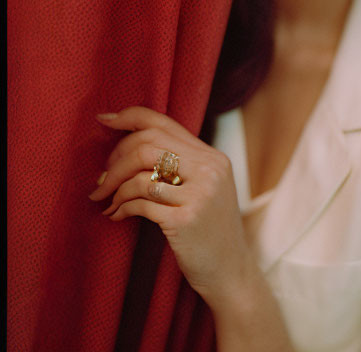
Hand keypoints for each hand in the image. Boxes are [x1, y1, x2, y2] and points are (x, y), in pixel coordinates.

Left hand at [89, 106, 254, 309]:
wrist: (230, 272)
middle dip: (115, 160)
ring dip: (114, 187)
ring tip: (106, 200)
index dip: (129, 117)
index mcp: (212, 157)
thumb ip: (180, 163)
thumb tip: (129, 143)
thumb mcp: (204, 188)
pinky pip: (141, 203)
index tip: (104, 120)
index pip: (164, 123)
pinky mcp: (186, 220)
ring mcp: (200, 194)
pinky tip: (116, 215)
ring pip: (140, 174)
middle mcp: (209, 169)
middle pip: (147, 145)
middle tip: (102, 180)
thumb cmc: (208, 229)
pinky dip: (121, 207)